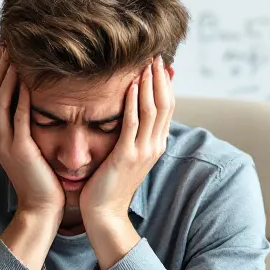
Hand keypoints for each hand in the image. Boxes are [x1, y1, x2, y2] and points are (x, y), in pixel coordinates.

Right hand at [0, 48, 63, 220]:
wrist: (41, 207)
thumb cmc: (41, 176)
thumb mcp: (28, 145)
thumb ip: (24, 124)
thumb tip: (30, 100)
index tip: (3, 50)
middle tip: (6, 44)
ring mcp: (5, 143)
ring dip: (6, 76)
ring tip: (14, 55)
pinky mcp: (20, 150)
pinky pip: (18, 117)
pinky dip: (21, 97)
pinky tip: (27, 81)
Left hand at [81, 58, 173, 265]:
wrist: (103, 215)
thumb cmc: (107, 185)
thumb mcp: (124, 156)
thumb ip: (129, 135)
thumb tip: (128, 115)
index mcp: (155, 145)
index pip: (166, 107)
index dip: (163, 83)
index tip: (157, 63)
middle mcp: (154, 146)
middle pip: (165, 103)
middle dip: (160, 77)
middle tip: (155, 54)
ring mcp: (143, 151)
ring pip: (152, 109)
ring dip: (149, 83)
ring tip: (146, 62)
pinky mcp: (126, 156)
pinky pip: (133, 123)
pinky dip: (133, 101)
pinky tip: (130, 84)